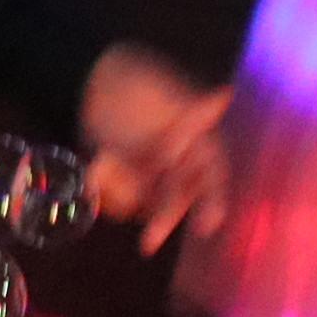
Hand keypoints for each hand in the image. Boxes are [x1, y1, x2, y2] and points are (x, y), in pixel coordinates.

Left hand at [78, 45, 232, 251]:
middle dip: (163, 220)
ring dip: (125, 197)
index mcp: (199, 143)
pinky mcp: (123, 178)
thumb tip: (223, 96)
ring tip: (104, 167)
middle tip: (149, 241)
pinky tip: (93, 174)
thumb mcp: (167, 88)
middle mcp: (178, 164)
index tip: (207, 224)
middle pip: (177, 200)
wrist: (96, 75)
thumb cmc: (141, 77)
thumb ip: (192, 103)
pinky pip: (118, 199)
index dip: (213, 202)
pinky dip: (105, 192)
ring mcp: (150, 174)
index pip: (213, 178)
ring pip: (145, 204)